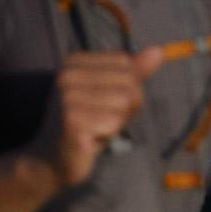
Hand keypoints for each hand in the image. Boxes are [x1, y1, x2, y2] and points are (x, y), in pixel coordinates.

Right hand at [39, 53, 148, 191]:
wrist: (51, 160)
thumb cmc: (85, 126)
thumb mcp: (109, 93)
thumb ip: (133, 72)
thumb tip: (159, 50)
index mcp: (74, 62)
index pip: (125, 64)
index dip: (127, 89)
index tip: (102, 104)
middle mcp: (67, 75)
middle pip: (128, 83)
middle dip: (125, 108)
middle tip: (99, 122)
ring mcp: (67, 98)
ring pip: (124, 103)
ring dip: (116, 123)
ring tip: (94, 130)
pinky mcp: (71, 121)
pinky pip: (113, 123)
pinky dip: (107, 136)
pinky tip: (89, 140)